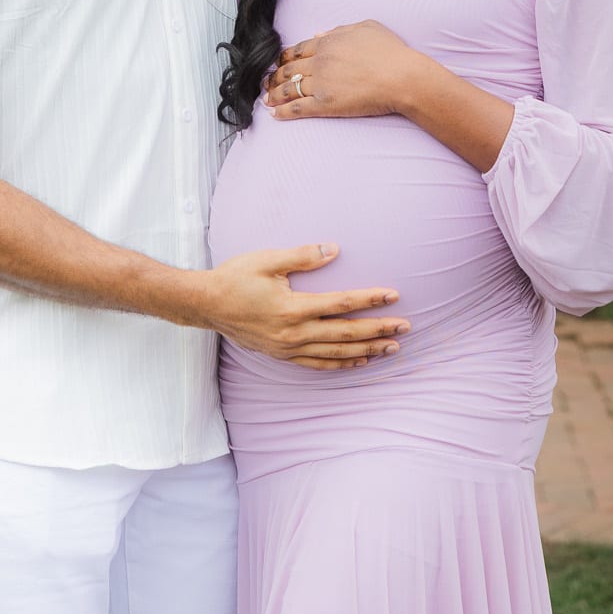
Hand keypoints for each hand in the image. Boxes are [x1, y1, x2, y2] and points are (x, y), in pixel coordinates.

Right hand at [204, 244, 409, 370]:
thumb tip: (334, 249)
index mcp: (292, 308)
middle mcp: (293, 333)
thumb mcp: (267, 259)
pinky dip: (341, 364)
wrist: (206, 304)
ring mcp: (288, 348)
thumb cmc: (236, 277)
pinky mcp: (282, 355)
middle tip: (406, 327)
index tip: (394, 296)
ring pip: (335, 353)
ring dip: (366, 351)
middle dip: (378, 330)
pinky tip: (359, 362)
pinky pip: (318, 364)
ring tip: (391, 348)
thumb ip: (302, 255)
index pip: (341, 304)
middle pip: (345, 334)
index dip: (369, 299)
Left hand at [264, 20, 429, 120]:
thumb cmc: (391, 51)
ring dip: (274, 94)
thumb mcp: (367, 27)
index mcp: (328, 41)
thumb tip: (319, 32)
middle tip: (266, 81)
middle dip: (274, 76)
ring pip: (289, 88)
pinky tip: (275, 114)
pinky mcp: (326, 104)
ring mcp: (321, 82)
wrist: (402, 76)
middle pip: (289, 68)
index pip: (298, 49)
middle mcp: (320, 60)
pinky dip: (284, 111)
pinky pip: (299, 107)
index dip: (285, 57)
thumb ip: (340, 29)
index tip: (278, 63)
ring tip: (266, 99)